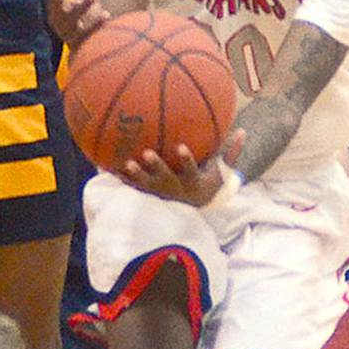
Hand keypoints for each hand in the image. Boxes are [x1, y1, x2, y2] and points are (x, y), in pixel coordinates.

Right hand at [47, 0, 108, 47]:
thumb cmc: (83, 21)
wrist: (84, 55)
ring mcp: (69, 33)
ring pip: (73, 19)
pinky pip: (88, 34)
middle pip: (56, 4)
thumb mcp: (84, 0)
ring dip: (83, 5)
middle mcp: (60, 21)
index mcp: (57, 9)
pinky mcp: (82, 44)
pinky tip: (106, 14)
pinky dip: (97, 24)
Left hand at [119, 128, 243, 205]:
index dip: (185, 160)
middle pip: (165, 179)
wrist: (192, 217)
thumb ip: (231, 154)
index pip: (190, 171)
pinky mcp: (147, 197)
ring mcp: (159, 195)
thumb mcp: (221, 175)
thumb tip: (243, 131)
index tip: (180, 146)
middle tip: (147, 152)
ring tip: (125, 164)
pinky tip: (106, 166)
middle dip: (156, 167)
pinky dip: (120, 178)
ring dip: (135, 175)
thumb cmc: (206, 188)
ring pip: (146, 185)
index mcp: (191, 183)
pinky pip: (132, 187)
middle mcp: (174, 190)